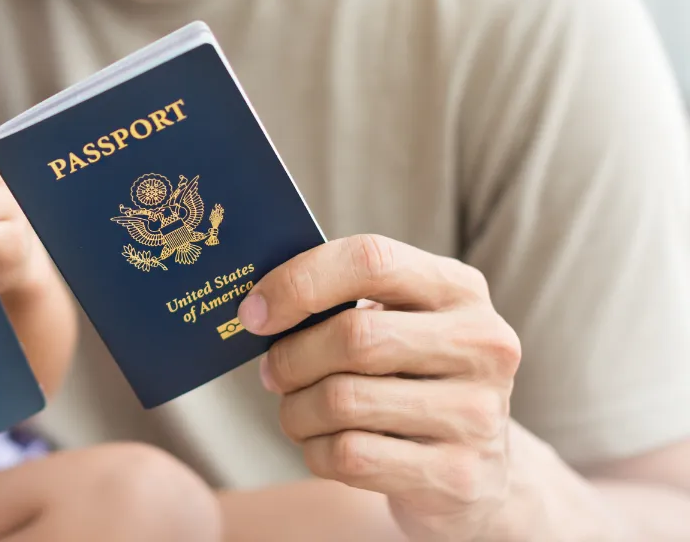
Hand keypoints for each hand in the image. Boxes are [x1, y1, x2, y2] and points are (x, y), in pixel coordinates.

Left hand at [238, 234, 522, 540]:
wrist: (474, 470)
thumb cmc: (410, 378)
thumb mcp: (399, 324)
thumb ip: (343, 301)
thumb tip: (257, 305)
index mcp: (459, 288)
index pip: (371, 260)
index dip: (299, 282)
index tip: (254, 312)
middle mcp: (482, 344)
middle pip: (354, 337)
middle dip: (292, 357)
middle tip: (272, 371)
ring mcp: (476, 414)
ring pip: (343, 401)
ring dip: (296, 410)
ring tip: (297, 411)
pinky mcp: (457, 475)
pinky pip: (350, 456)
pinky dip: (316, 451)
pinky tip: (323, 445)